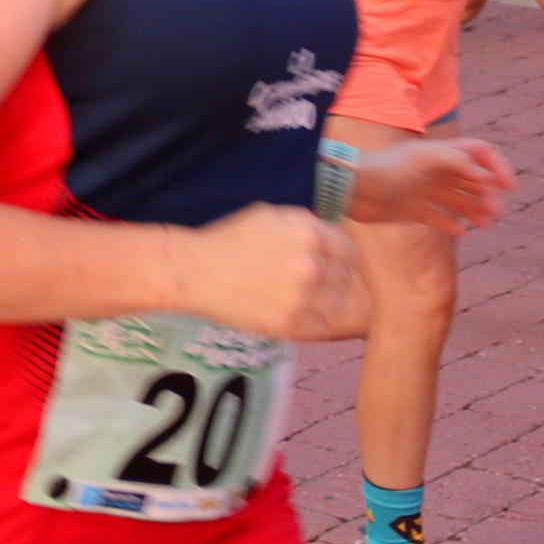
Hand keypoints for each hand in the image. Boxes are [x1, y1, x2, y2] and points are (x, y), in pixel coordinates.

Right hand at [180, 204, 372, 343]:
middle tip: (312, 282)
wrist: (195, 272)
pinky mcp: (288, 325)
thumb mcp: (270, 215)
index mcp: (309, 234)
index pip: (349, 251)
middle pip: (345, 279)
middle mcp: (311, 266)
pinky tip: (294, 312)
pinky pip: (319, 328)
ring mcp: (301, 298)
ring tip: (303, 298)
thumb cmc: (230, 240)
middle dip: (332, 279)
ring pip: (336, 305)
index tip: (332, 263)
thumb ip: (306, 224)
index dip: (341, 257)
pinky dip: (311, 322)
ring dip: (325, 302)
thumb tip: (331, 234)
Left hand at [350, 137, 516, 234]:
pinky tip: (460, 232)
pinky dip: (450, 224)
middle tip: (496, 212)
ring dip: (475, 210)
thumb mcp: (425, 160)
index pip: (480, 153)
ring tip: (485, 224)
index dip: (498, 166)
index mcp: (440, 153)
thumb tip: (486, 177)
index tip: (509, 187)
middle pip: (472, 179)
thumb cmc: (386, 169)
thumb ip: (458, 163)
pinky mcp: (411, 210)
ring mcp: (424, 190)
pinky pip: (438, 217)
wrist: (352, 190)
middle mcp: (435, 170)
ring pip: (458, 200)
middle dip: (488, 194)